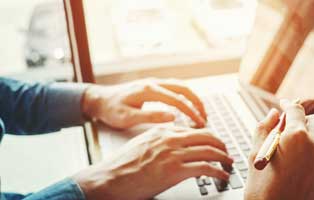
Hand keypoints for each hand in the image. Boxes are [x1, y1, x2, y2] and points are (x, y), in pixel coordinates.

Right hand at [73, 126, 232, 199]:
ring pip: (209, 150)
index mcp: (163, 131)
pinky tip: (222, 175)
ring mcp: (173, 154)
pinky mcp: (175, 171)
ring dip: (223, 157)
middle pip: (207, 136)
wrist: (109, 179)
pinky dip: (218, 171)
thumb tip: (174, 144)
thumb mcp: (143, 143)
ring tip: (228, 163)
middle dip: (221, 144)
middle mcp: (170, 139)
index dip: (209, 137)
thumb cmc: (122, 165)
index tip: (214, 143)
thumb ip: (160, 140)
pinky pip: (205, 168)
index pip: (194, 129)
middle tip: (226, 151)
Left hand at [82, 78, 206, 128]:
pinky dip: (185, 96)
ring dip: (192, 98)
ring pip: (180, 86)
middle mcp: (153, 83)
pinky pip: (174, 88)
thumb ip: (150, 117)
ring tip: (200, 112)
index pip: (177, 100)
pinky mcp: (153, 86)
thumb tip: (172, 116)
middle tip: (205, 116)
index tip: (200, 122)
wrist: (98, 100)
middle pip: (183, 88)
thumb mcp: (127, 117)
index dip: (191, 111)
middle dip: (197, 102)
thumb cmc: (110, 110)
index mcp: (149, 90)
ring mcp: (154, 83)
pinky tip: (188, 106)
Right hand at [245, 99, 313, 199]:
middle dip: (303, 122)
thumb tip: (273, 114)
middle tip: (290, 131)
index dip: (289, 106)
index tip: (285, 106)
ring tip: (294, 158)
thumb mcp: (255, 154)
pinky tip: (302, 175)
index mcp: (296, 136)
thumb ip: (264, 128)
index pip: (296, 110)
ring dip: (311, 143)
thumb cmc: (261, 189)